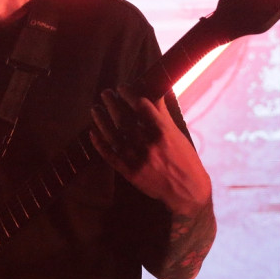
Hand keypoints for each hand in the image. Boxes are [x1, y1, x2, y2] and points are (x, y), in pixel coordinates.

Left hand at [89, 86, 210, 216]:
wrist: (187, 191)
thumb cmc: (184, 158)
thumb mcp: (177, 133)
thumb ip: (163, 113)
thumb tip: (157, 90)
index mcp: (163, 132)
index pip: (141, 106)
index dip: (129, 93)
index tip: (122, 87)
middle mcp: (149, 144)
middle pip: (124, 119)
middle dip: (112, 103)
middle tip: (105, 93)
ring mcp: (138, 159)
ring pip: (113, 135)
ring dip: (102, 120)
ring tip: (95, 109)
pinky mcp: (129, 172)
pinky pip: (110, 155)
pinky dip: (99, 143)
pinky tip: (93, 132)